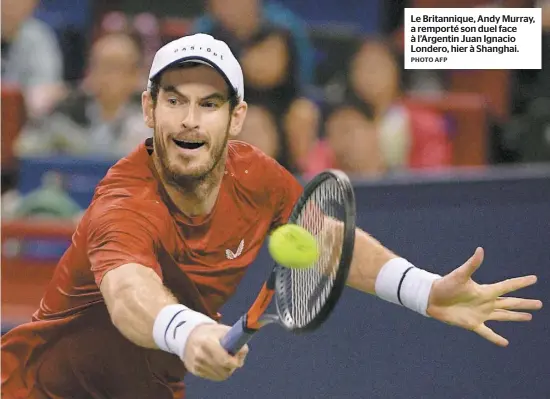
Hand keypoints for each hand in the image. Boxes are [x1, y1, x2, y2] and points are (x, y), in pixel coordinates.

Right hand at [183, 324, 248, 380]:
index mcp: (206, 342)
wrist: (189, 336)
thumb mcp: (224, 330)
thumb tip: (243, 351)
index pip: (224, 360)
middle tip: (235, 359)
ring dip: (227, 370)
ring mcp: (196, 365)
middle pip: (223, 370)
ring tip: (227, 360)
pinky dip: (220, 372)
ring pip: (220, 375)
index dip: (235, 362)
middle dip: (232, 366)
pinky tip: (219, 363)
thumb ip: (236, 340)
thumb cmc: (211, 333)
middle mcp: (199, 355)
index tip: (239, 358)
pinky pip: (214, 376)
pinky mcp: (195, 371)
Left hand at [427, 247, 542, 346]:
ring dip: (515, 317)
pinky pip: (487, 332)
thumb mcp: (460, 275)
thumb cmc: (445, 285)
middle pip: (510, 303)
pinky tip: (505, 343)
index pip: (507, 286)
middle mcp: (485, 302)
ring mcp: (480, 314)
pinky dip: (496, 338)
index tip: (534, 279)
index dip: (520, 283)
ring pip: (503, 316)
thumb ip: (472, 264)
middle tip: (540, 304)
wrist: (430, 298)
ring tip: (529, 317)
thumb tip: (480, 250)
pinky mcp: (472, 324)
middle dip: (524, 303)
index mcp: (485, 291)